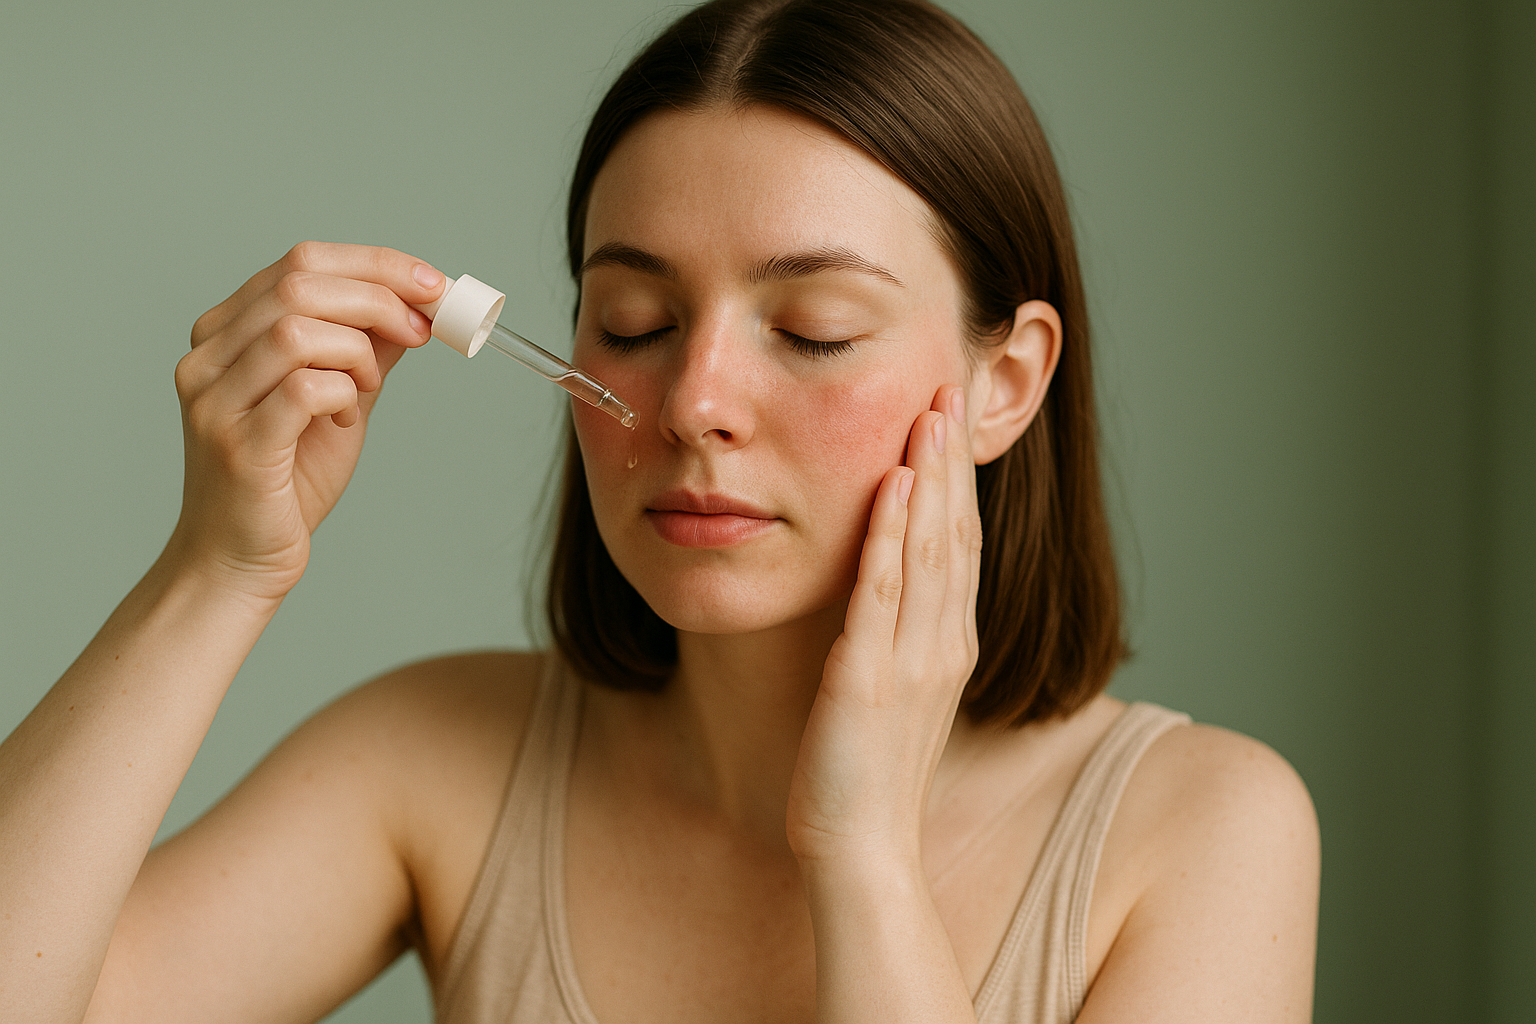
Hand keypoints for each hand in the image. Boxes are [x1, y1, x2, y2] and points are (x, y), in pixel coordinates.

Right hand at [166, 241, 443, 601]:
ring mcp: (215, 400)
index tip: (432, 284)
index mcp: (226, 332)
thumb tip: (416, 304)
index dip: (377, 264)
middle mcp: (208, 357)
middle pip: (299, 284)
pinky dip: (344, 394)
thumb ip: (366, 349)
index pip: (301, 261)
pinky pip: (304, 389)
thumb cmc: (287, 480)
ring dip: (358, 351)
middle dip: (380, 299)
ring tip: (368, 388)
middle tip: (422, 331)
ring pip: (298, 331)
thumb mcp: (338, 398)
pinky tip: (345, 420)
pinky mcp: (238, 444)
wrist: (242, 559)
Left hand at [786, 384, 983, 868]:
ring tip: (928, 412)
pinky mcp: (869, 676)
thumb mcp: (899, 691)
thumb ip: (903, 635)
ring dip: (929, 479)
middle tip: (950, 386)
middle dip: (952, 459)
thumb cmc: (868, 771)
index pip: (961, 543)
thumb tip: (892, 586)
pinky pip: (882, 593)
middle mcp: (942, 642)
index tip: (953, 418)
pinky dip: (889, 536)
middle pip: (955, 532)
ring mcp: (912, 658)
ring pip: (928, 550)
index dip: (960, 478)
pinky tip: (890, 486)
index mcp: (949, 643)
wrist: (863, 844)